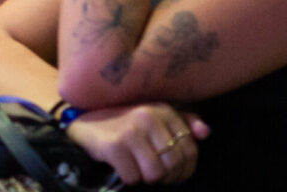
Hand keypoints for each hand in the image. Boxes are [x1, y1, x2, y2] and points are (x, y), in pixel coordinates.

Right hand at [67, 102, 208, 185]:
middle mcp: (147, 116)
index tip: (170, 169)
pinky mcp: (114, 146)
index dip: (183, 167)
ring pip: (155, 174)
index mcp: (161, 109)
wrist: (80, 117)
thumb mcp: (151, 114)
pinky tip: (120, 164)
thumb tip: (205, 132)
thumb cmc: (121, 119)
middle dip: (164, 175)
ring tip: (135, 165)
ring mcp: (130, 131)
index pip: (189, 149)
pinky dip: (127, 177)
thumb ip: (182, 121)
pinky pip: (133, 177)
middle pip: (173, 164)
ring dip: (145, 176)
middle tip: (150, 170)